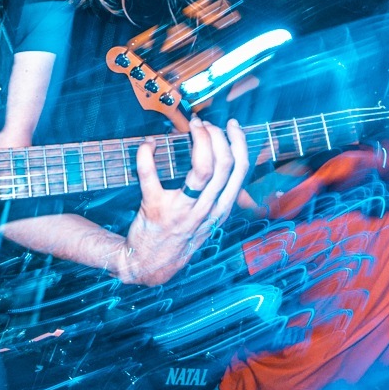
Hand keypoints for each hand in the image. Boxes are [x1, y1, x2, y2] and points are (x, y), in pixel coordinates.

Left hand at [117, 116, 251, 285]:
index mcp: (220, 209)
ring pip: (202, 169)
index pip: (241, 171)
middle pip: (224, 165)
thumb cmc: (180, 236)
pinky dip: (147, 155)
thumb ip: (217, 195)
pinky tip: (148, 144)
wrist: (150, 265)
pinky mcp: (155, 209)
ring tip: (189, 127)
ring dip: (198, 140)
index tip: (231, 125)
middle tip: (203, 124)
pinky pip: (151, 176)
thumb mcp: (208, 221)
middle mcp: (206, 210)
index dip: (239, 142)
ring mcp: (182, 211)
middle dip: (217, 136)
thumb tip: (220, 157)